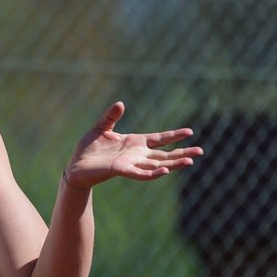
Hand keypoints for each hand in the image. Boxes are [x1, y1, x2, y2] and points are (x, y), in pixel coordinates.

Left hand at [63, 101, 201, 189]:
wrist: (75, 166)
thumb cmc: (88, 149)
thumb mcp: (101, 128)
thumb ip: (111, 117)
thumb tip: (121, 103)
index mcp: (134, 143)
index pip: (159, 139)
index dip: (174, 136)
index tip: (190, 132)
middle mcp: (136, 155)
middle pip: (164, 155)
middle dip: (182, 153)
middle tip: (200, 152)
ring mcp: (131, 163)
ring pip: (157, 165)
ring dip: (173, 164)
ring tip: (190, 162)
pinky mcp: (122, 170)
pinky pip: (140, 173)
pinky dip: (153, 173)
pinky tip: (165, 171)